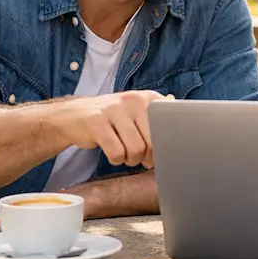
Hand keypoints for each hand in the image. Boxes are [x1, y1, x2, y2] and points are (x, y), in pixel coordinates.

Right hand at [52, 91, 174, 167]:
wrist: (74, 116)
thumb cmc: (113, 120)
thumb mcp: (138, 114)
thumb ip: (159, 123)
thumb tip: (183, 138)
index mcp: (149, 98)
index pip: (169, 126)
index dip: (166, 146)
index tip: (161, 154)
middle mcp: (134, 99)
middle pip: (153, 141)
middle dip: (148, 157)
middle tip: (141, 158)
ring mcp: (114, 109)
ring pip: (136, 149)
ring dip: (131, 159)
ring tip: (125, 155)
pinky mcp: (97, 122)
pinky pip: (116, 152)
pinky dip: (116, 160)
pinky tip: (113, 154)